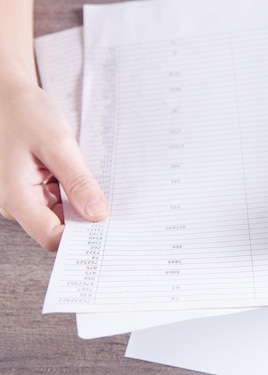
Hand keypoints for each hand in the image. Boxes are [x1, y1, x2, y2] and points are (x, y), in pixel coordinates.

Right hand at [0, 71, 108, 250]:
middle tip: (110, 204)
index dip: (81, 237)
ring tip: (96, 186)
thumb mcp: (57, 144)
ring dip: (81, 205)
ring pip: (61, 216)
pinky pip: (58, 201)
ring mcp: (23, 197)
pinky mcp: (32, 189)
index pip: (52, 238)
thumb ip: (78, 181)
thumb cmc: (26, 114)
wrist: (7, 95)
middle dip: (85, 220)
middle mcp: (17, 204)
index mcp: (17, 198)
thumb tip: (97, 214)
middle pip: (58, 229)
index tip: (107, 226)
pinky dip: (75, 194)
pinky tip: (85, 180)